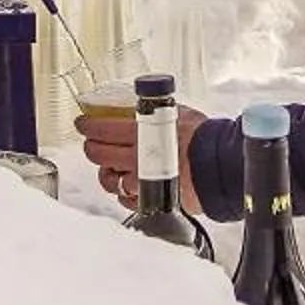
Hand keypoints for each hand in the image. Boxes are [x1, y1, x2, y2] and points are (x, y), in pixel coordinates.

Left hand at [79, 106, 206, 214]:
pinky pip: (126, 199)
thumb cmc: (204, 138)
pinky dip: (124, 192)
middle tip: (92, 142)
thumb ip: (155, 112)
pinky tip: (129, 184)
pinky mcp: (150, 200)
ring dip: (106, 172)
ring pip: (108, 180)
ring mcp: (141, 182)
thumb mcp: (177, 112)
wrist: (221, 165)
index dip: (87, 125)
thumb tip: (142, 105)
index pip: (100, 128)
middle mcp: (136, 159)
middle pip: (98, 154)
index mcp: (141, 133)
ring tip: (111, 167)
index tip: (83, 123)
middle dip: (91, 146)